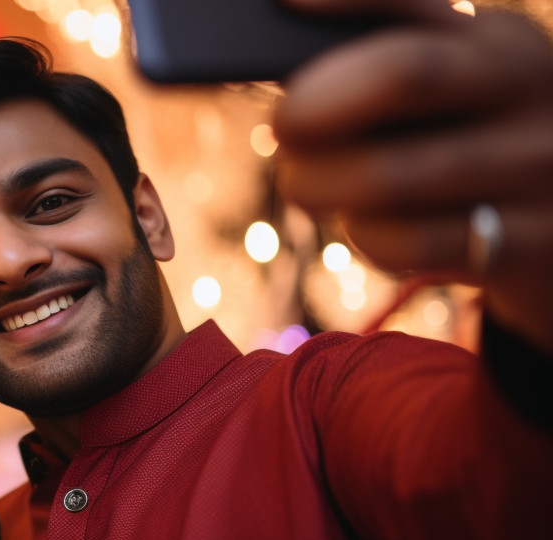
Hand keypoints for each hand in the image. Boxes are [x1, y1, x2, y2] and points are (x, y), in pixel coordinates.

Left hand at [272, 0, 552, 352]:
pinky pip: (404, 241)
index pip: (412, 11)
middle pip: (404, 78)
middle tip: (282, 129)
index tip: (288, 17)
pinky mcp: (521, 245)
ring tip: (309, 182)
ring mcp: (533, 169)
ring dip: (319, 183)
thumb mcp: (453, 77)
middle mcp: (529, 92)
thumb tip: (288, 10)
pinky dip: (362, 235)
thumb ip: (378, 43)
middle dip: (315, 107)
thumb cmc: (471, 137)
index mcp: (500, 41)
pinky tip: (366, 224)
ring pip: (386, 176)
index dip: (345, 8)